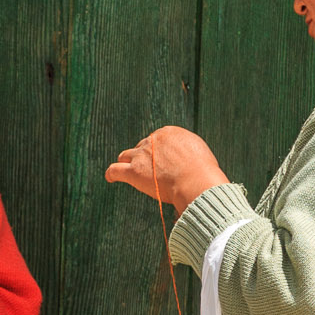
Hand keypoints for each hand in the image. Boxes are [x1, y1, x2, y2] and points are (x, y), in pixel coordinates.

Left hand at [104, 124, 227, 209]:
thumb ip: (188, 152)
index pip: (157, 140)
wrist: (196, 181)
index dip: (157, 151)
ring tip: (127, 171)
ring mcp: (141, 155)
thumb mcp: (199, 152)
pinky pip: (115, 170)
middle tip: (150, 171)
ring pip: (126, 156)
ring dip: (127, 163)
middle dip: (144, 158)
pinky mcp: (133, 171)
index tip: (160, 161)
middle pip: (141, 147)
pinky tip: (111, 178)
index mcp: (169, 133)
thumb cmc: (203, 172)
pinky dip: (111, 174)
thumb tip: (187, 160)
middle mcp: (153, 140)